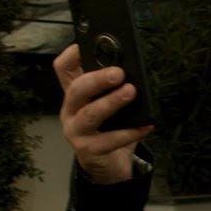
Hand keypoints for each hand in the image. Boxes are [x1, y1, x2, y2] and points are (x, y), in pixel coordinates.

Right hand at [53, 44, 153, 184]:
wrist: (108, 165)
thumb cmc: (111, 128)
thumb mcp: (110, 104)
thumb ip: (116, 88)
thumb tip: (135, 69)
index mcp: (75, 94)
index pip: (63, 69)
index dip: (72, 55)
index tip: (86, 45)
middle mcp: (71, 110)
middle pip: (76, 89)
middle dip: (98, 79)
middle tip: (119, 72)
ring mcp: (76, 131)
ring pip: (90, 114)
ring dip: (111, 102)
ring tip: (131, 92)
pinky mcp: (88, 150)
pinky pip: (109, 140)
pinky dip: (130, 133)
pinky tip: (147, 126)